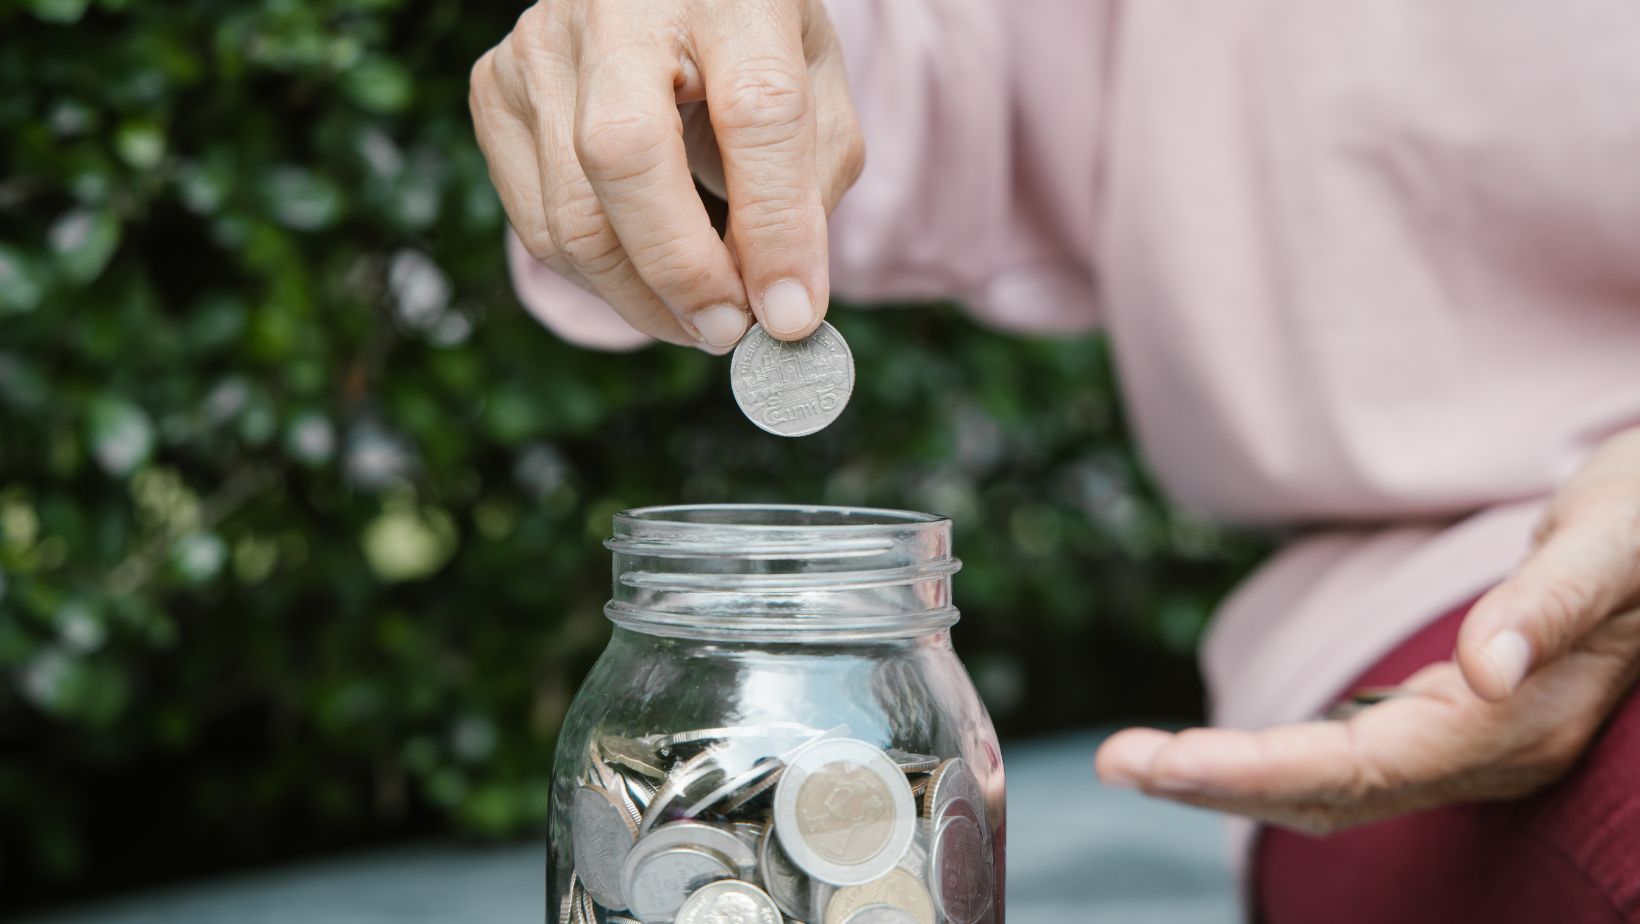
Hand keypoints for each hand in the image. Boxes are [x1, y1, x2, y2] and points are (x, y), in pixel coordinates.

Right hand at [469, 0, 861, 349]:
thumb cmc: (748, 42)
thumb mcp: (814, 88)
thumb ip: (806, 190)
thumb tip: (776, 308)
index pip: (756, 112)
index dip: (774, 227)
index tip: (791, 314)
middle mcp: (617, 6)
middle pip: (626, 157)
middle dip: (683, 273)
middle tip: (729, 331)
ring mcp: (540, 46)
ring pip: (571, 214)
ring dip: (642, 297)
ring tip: (699, 315)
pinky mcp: (494, 89)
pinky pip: (537, 225)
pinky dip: (597, 278)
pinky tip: (645, 279)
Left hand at [1095, 427, 1639, 833]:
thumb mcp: (1617, 538)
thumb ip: (1553, 603)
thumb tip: (1487, 667)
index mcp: (1520, 720)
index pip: (1363, 767)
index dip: (1256, 770)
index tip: (1162, 761)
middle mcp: (1491, 751)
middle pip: (1332, 794)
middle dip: (1218, 785)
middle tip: (1114, 761)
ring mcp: (1474, 745)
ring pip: (1335, 789)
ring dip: (1233, 780)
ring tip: (1138, 761)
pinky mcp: (1457, 723)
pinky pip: (1351, 765)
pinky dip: (1273, 764)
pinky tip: (1215, 754)